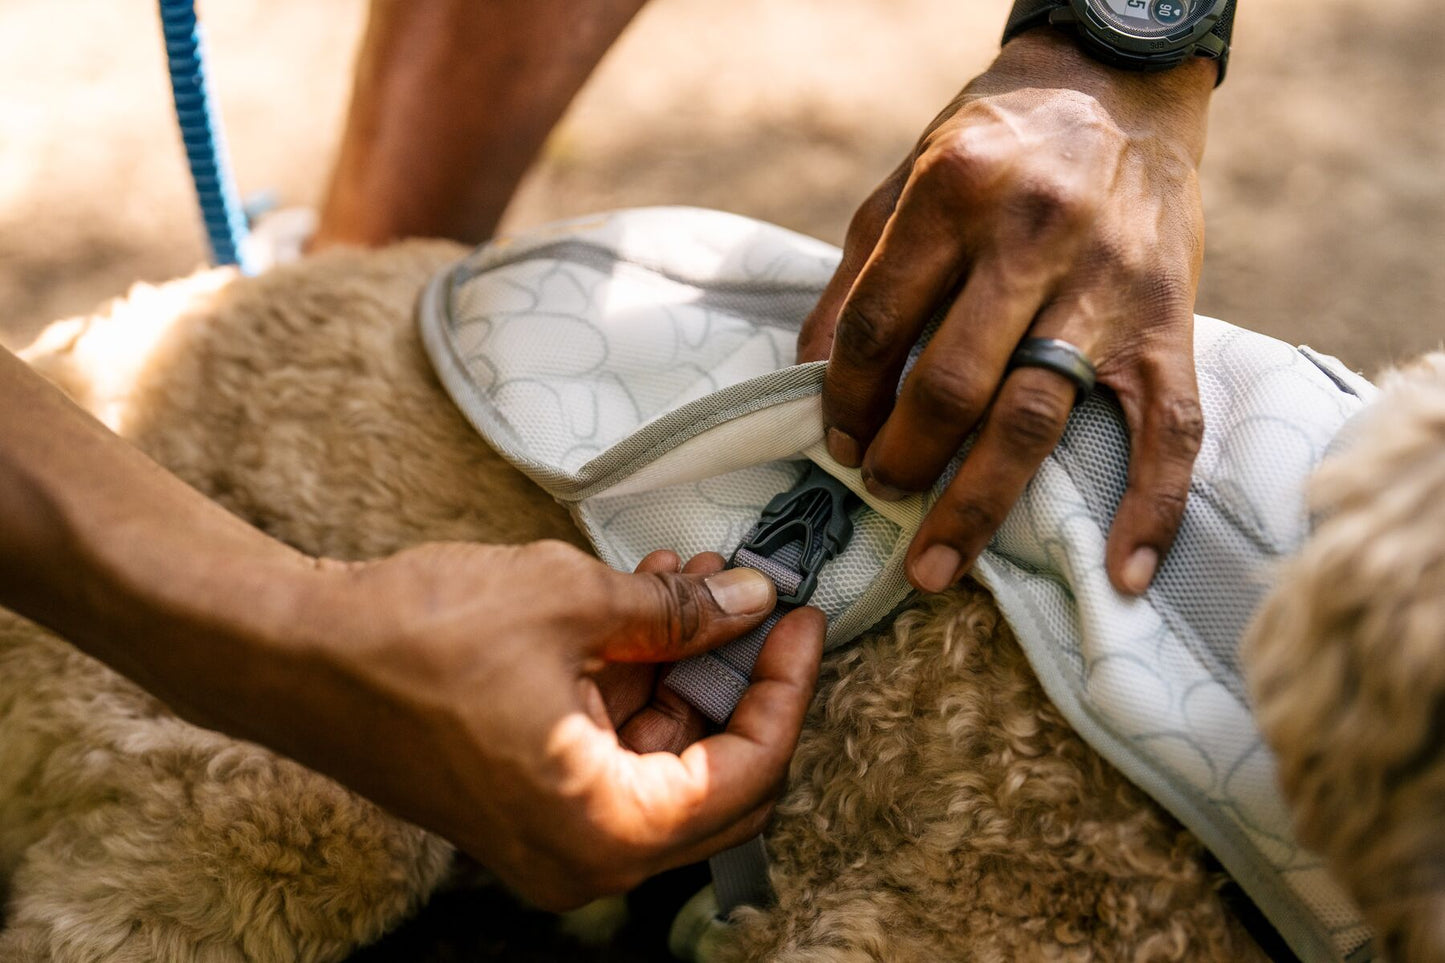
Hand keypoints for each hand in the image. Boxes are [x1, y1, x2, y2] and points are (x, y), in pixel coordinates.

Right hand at [231, 541, 822, 910]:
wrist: (296, 654)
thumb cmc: (417, 637)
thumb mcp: (573, 602)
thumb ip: (679, 612)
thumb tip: (751, 599)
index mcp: (607, 829)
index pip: (749, 771)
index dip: (787, 687)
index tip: (802, 620)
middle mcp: (585, 856)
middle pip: (714, 778)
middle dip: (738, 682)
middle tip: (754, 602)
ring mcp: (550, 833)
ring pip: (661, 758)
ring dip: (682, 670)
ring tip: (688, 580)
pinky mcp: (523, 801)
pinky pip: (608, 751)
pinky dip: (632, 685)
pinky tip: (639, 606)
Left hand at [798, 31, 1214, 595]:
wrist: (1121, 86)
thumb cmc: (997, 141)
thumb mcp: (905, 182)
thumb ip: (856, 278)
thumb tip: (805, 377)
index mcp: (954, 193)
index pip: (878, 327)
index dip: (844, 397)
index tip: (836, 440)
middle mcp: (1033, 236)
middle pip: (949, 384)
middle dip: (900, 459)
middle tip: (880, 489)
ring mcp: (1106, 285)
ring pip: (1033, 418)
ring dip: (976, 503)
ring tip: (934, 560)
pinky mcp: (1167, 321)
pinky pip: (1169, 427)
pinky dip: (1151, 506)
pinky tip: (1123, 571)